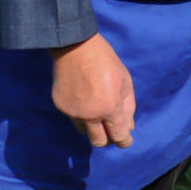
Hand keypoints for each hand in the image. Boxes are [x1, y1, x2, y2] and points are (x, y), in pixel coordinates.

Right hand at [51, 31, 136, 147]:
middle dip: (108, 139)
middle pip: (99, 142)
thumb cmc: (106, 61)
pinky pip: (74, 118)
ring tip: (97, 111)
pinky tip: (83, 97)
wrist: (76, 48)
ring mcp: (73, 112)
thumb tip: (129, 127)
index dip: (124, 141)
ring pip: (85, 132)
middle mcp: (90, 115)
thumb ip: (128, 107)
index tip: (126, 141)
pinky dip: (81, 114)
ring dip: (93, 127)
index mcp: (110, 108)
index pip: (118, 136)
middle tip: (112, 130)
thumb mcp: (125, 81)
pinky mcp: (61, 107)